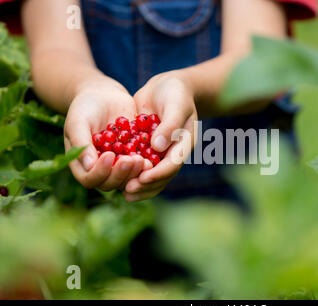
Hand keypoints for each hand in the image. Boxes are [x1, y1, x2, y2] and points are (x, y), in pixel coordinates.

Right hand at [64, 80, 145, 190]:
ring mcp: (118, 166)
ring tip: (143, 159)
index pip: (89, 179)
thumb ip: (80, 141)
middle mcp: (100, 170)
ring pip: (127, 179)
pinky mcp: (133, 158)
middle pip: (110, 183)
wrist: (105, 96)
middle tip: (132, 160)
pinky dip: (146, 163)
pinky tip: (153, 156)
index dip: (100, 172)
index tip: (109, 155)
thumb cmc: (85, 107)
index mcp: (82, 165)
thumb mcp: (78, 120)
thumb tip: (89, 165)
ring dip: (135, 172)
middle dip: (121, 173)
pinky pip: (140, 167)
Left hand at [123, 72, 197, 200]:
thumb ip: (169, 125)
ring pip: (152, 175)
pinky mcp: (147, 149)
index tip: (143, 178)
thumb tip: (158, 147)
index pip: (173, 163)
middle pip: (162, 176)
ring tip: (124, 193)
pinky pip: (141, 166)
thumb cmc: (175, 92)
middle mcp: (173, 153)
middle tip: (129, 189)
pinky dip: (131, 175)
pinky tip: (118, 183)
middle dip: (146, 184)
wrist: (167, 86)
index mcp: (184, 144)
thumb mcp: (175, 104)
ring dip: (139, 186)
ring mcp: (161, 153)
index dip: (158, 173)